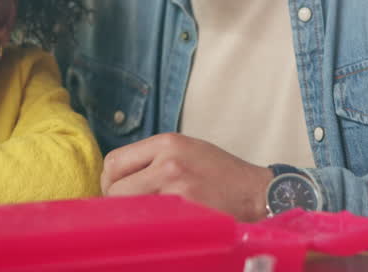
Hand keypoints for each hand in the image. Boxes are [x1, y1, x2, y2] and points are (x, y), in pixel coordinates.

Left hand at [100, 133, 273, 221]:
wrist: (257, 192)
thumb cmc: (222, 173)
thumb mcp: (188, 149)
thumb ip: (154, 158)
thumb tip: (117, 178)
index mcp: (167, 142)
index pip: (114, 161)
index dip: (110, 181)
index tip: (117, 192)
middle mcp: (168, 161)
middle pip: (115, 186)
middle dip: (116, 201)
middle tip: (130, 210)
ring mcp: (176, 187)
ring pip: (129, 206)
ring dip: (132, 215)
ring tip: (148, 217)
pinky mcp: (186, 210)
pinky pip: (151, 221)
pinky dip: (150, 225)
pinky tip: (161, 225)